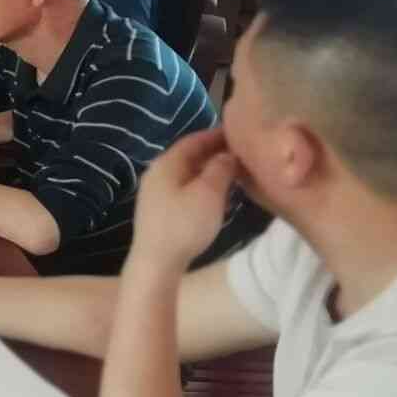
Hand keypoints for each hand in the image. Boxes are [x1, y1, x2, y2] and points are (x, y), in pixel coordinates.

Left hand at [130, 129, 237, 270]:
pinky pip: (183, 188)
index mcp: (166, 163)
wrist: (157, 261)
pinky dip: (201, 185)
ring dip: (209, 171)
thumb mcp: (209, 193)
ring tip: (234, 173)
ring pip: (186, 173)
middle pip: (188, 156)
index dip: (216, 135)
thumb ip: (220, 169)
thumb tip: (227, 154)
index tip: (238, 134)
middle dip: (214, 153)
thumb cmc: (185, 224)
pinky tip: (217, 195)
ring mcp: (155, 192)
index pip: (193, 140)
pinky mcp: (159, 210)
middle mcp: (156, 173)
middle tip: (241, 154)